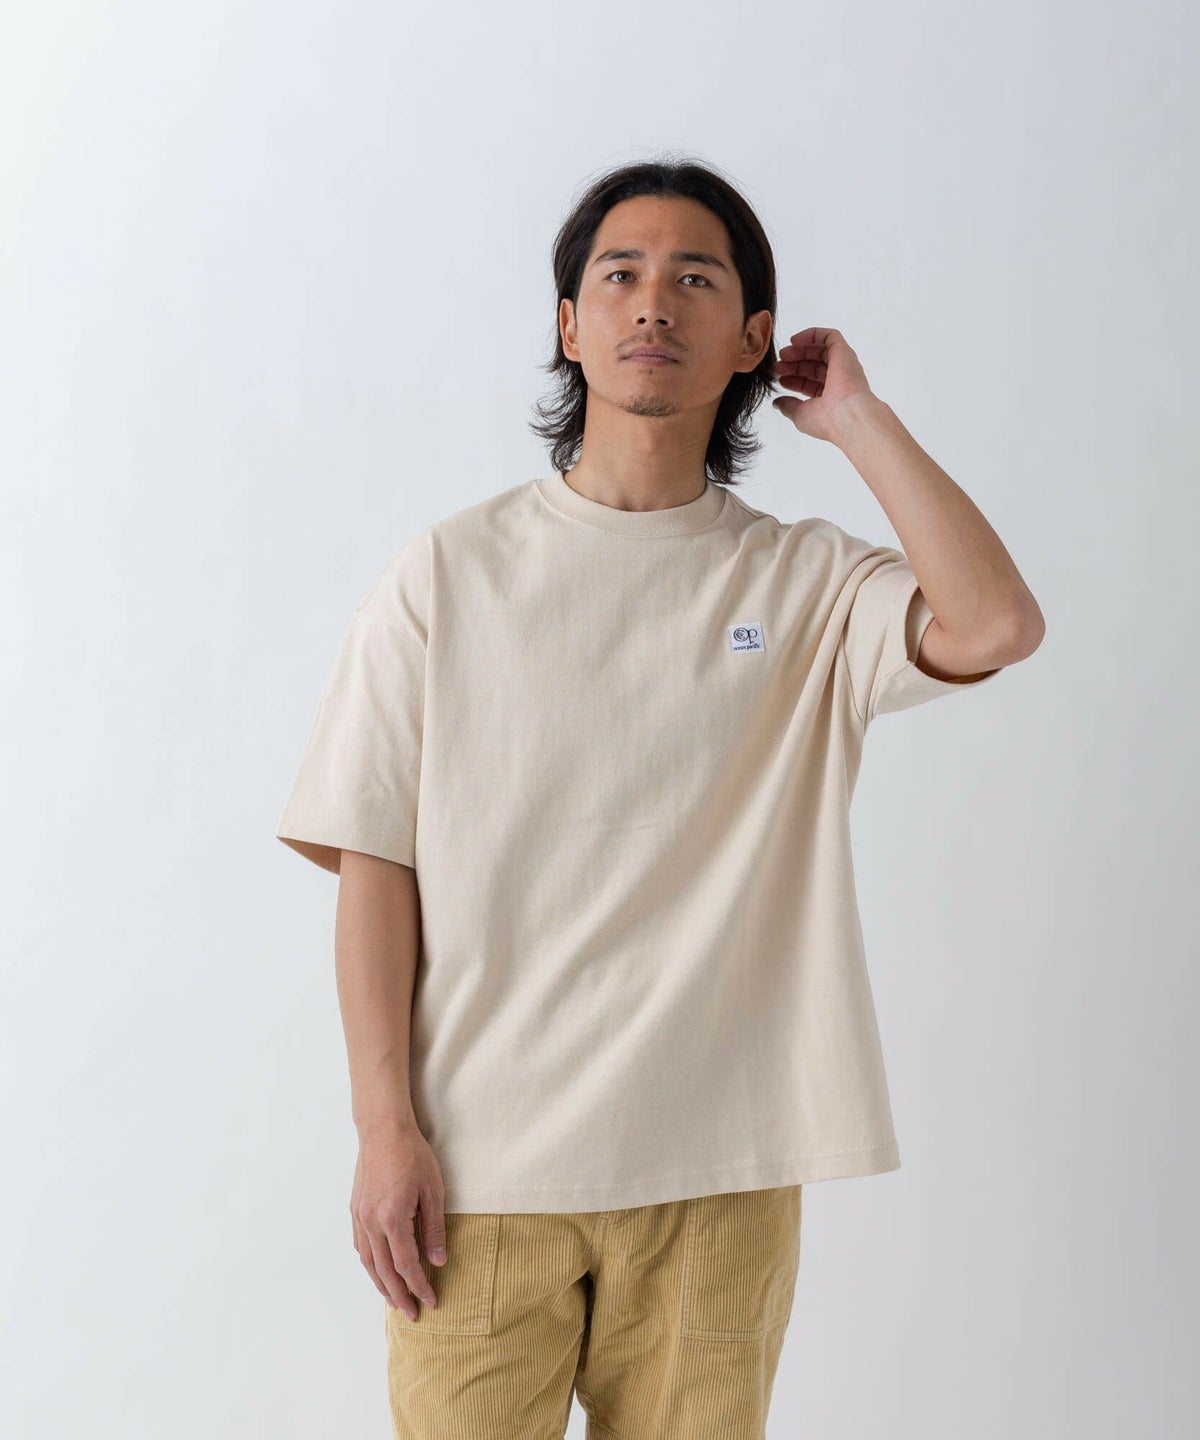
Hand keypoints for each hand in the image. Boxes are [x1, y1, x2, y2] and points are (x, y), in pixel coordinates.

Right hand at [350, 1118, 447, 1320]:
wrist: (383, 1130)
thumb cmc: (413, 1155)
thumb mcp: (433, 1190)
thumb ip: (434, 1228)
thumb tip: (438, 1260)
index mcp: (393, 1219)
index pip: (407, 1265)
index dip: (420, 1286)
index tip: (432, 1300)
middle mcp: (371, 1223)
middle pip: (385, 1271)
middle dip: (399, 1295)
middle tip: (412, 1314)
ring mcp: (360, 1217)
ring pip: (368, 1263)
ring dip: (381, 1285)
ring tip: (394, 1300)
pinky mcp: (355, 1210)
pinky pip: (360, 1247)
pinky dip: (369, 1265)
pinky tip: (378, 1271)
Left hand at [771, 327, 874, 443]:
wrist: (847, 415)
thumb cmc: (827, 421)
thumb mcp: (800, 415)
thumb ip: (788, 406)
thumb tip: (777, 402)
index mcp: (832, 396)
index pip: (811, 382)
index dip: (794, 379)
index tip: (780, 379)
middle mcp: (840, 380)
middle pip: (814, 365)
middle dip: (794, 364)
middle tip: (778, 365)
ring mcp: (843, 365)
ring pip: (821, 350)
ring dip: (800, 350)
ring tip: (783, 354)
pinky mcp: (844, 352)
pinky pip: (829, 336)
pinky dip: (812, 334)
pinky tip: (795, 340)